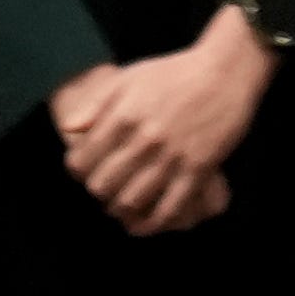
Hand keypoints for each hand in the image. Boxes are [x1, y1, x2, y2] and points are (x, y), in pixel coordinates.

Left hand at [52, 9, 274, 234]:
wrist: (226, 71)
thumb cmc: (175, 72)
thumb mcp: (130, 77)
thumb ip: (95, 103)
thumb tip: (69, 129)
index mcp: (124, 116)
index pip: (83, 161)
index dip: (77, 170)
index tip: (85, 169)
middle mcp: (145, 140)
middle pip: (103, 186)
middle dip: (98, 191)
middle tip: (104, 188)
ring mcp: (172, 157)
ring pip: (132, 202)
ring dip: (120, 209)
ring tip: (121, 204)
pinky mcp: (197, 170)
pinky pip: (169, 209)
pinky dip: (152, 224)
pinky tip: (143, 223)